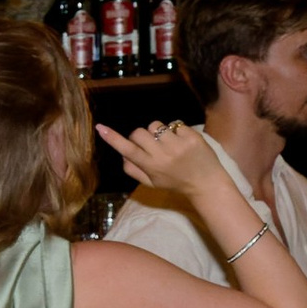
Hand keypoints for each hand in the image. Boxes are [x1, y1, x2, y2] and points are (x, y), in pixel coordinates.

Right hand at [97, 117, 226, 198]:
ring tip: (168, 143)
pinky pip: (174, 124)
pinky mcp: (191, 137)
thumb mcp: (152, 184)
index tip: (100, 128)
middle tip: (150, 144)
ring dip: (158, 131)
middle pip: (138, 133)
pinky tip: (182, 142)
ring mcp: (177, 145)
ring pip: (155, 125)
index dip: (112, 138)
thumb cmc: (176, 183)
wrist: (206, 183)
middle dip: (140, 135)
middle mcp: (162, 155)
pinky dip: (176, 130)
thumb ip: (134, 170)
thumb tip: (122, 155)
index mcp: (151, 167)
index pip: (127, 150)